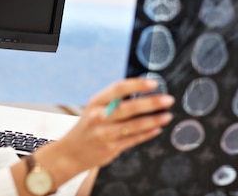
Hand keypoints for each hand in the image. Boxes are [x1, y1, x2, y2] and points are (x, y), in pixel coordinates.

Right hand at [30, 77, 173, 187]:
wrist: (70, 153)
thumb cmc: (88, 125)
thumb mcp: (96, 107)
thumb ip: (115, 99)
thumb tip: (143, 89)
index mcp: (96, 102)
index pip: (118, 89)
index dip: (137, 85)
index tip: (154, 83)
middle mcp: (99, 117)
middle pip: (128, 108)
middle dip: (151, 103)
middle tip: (168, 99)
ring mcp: (105, 134)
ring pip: (134, 126)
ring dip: (153, 120)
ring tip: (167, 115)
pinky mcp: (111, 149)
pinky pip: (134, 140)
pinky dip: (147, 134)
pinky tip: (157, 129)